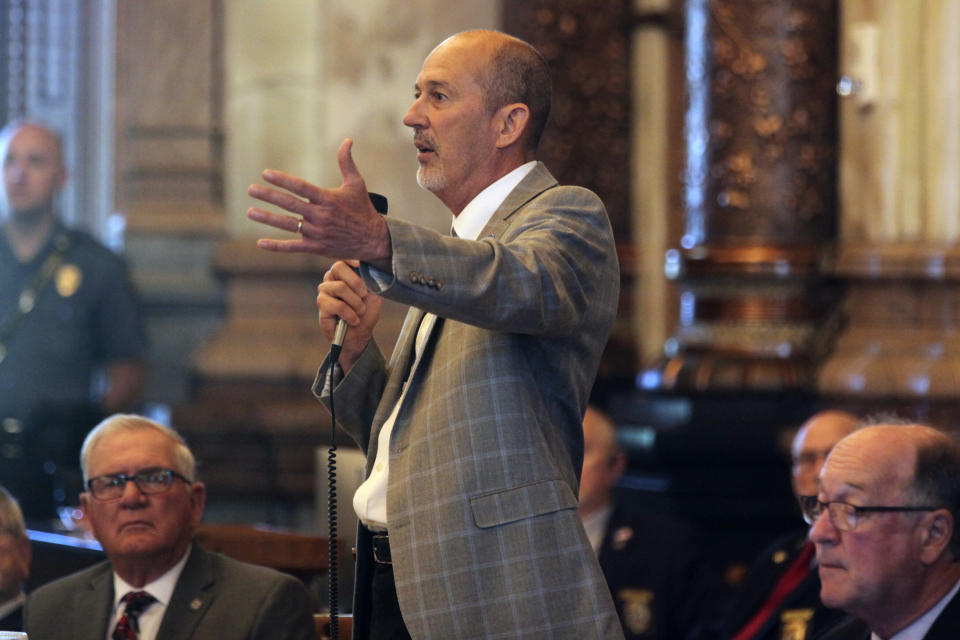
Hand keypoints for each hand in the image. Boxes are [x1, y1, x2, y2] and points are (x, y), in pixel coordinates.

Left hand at [247, 139, 391, 269]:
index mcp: (328, 199)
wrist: (373, 240)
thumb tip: (347, 140)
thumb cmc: (363, 209)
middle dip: (269, 196)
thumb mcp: (356, 184)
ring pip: (287, 225)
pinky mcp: (316, 248)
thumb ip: (347, 162)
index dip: (283, 180)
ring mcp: (317, 233)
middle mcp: (320, 216)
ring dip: (268, 218)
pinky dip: (276, 246)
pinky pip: (293, 247)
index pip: (301, 187)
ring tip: (250, 212)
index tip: (266, 173)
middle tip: (251, 190)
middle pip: (290, 204)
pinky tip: (260, 243)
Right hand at [318, 260, 382, 371]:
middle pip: (338, 267)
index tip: (361, 265)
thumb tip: (371, 268)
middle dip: (356, 282)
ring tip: (360, 311)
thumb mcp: (374, 294)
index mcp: (344, 273)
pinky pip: (338, 305)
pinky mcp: (322, 306)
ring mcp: (324, 291)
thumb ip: (372, 281)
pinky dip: (350, 314)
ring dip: (356, 302)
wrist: (359, 335)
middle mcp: (331, 279)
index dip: (351, 259)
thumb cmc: (366, 313)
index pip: (343, 259)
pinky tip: (354, 320)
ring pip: (340, 287)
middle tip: (364, 295)